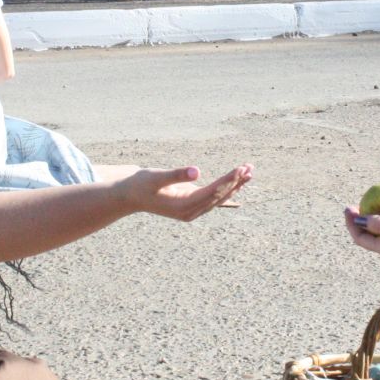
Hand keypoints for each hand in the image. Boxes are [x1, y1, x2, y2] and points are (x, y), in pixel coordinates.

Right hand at [118, 163, 251, 220]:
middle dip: (235, 182)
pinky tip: (240, 183)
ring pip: (219, 198)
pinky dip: (227, 189)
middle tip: (249, 167)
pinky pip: (214, 198)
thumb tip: (196, 171)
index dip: (227, 181)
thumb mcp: (155, 178)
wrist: (129, 195)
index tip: (240, 169)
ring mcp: (192, 210)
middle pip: (219, 197)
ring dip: (234, 184)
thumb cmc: (140, 185)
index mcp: (183, 207)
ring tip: (249, 171)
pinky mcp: (192, 204)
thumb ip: (175, 175)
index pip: (211, 193)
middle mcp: (190, 212)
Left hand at [343, 207, 379, 261]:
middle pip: (367, 237)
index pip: (360, 238)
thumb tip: (359, 219)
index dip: (351, 224)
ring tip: (368, 206)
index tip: (348, 209)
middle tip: (354, 206)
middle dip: (358, 222)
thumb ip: (379, 223)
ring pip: (379, 234)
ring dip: (371, 221)